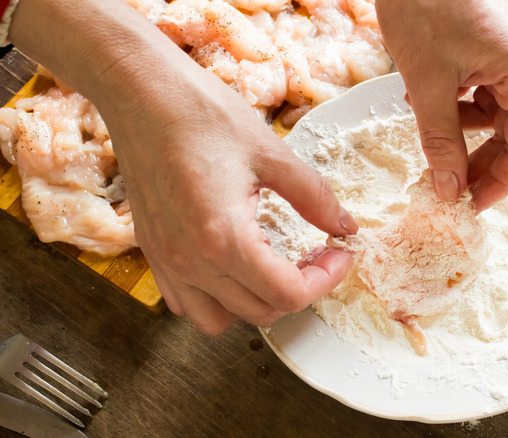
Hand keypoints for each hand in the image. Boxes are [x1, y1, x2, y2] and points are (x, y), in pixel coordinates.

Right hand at [9, 0, 357, 334]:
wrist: (140, 93)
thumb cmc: (201, 113)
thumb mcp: (272, 152)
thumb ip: (315, 197)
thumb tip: (345, 227)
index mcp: (223, 236)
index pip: (287, 294)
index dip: (325, 280)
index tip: (339, 254)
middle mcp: (190, 260)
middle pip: (260, 311)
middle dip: (300, 289)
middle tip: (316, 255)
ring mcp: (166, 261)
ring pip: (220, 320)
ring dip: (257, 302)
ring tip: (276, 266)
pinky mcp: (152, 253)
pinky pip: (186, 302)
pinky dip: (217, 298)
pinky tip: (236, 265)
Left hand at [376, 0, 507, 211]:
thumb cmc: (424, 6)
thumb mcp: (428, 84)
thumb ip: (441, 142)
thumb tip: (450, 190)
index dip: (499, 182)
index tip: (471, 206)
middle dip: (475, 157)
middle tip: (445, 183)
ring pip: (489, 111)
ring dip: (457, 124)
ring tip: (424, 113)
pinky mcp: (488, 46)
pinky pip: (477, 89)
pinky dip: (452, 100)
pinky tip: (424, 90)